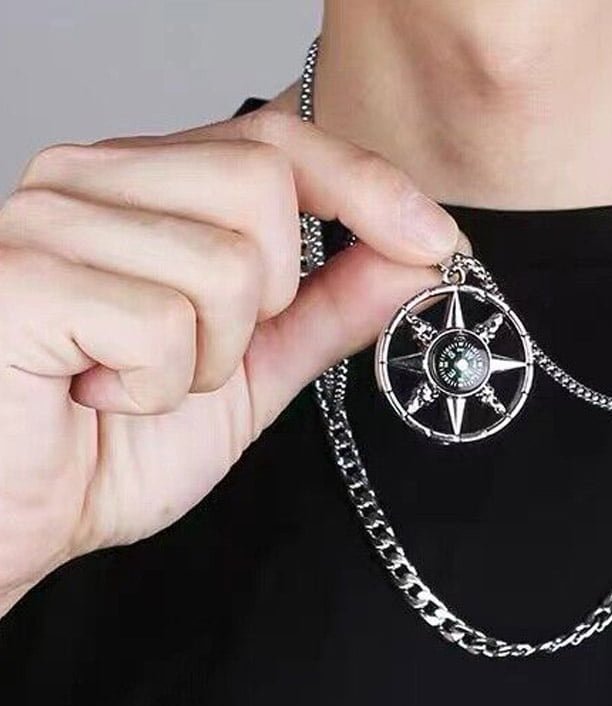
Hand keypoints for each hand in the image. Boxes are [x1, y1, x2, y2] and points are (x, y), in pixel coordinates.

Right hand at [0, 107, 463, 614]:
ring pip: (226, 264)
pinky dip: (153, 389)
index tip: (433, 242)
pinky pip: (162, 324)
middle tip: (197, 356)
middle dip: (267, 301)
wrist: (20, 519)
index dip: (367, 185)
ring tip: (136, 382)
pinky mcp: (21, 279)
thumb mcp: (250, 373)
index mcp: (143, 188)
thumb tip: (415, 257)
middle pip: (262, 187)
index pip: (276, 143)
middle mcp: (89, 180)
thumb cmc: (110, 446)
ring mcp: (47, 221)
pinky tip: (96, 392)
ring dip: (205, 361)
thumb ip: (328, 309)